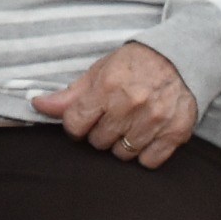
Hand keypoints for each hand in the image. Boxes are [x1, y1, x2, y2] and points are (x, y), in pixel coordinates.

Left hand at [36, 41, 196, 166]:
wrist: (182, 57)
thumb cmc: (136, 64)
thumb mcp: (100, 71)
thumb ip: (71, 94)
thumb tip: (38, 105)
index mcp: (108, 87)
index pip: (75, 124)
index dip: (75, 125)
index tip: (84, 119)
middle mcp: (131, 106)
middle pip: (98, 142)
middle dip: (99, 133)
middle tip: (111, 118)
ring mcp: (154, 121)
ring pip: (122, 154)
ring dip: (121, 144)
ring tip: (128, 126)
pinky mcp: (175, 133)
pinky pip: (148, 161)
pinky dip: (144, 153)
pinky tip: (145, 136)